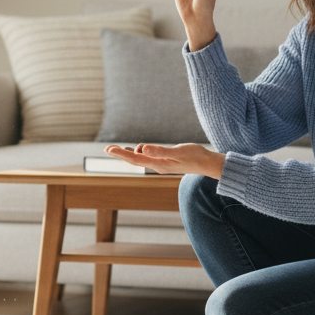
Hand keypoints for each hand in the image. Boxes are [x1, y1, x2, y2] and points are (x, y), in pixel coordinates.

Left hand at [103, 143, 224, 179]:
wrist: (207, 163)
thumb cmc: (195, 156)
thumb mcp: (178, 152)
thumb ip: (160, 151)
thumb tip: (143, 149)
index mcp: (159, 164)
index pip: (135, 159)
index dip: (121, 154)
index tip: (109, 149)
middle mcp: (158, 166)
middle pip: (135, 160)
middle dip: (120, 154)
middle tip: (106, 149)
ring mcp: (161, 164)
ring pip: (140, 159)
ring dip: (127, 154)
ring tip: (116, 150)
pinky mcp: (165, 162)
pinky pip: (148, 158)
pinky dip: (139, 153)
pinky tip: (137, 150)